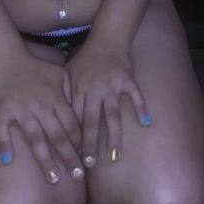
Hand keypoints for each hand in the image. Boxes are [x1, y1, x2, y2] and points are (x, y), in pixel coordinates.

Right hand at [0, 52, 84, 184]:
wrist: (8, 57)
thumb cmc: (36, 66)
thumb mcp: (59, 73)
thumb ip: (71, 89)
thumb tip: (82, 106)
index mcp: (56, 99)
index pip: (71, 124)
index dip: (79, 143)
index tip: (86, 160)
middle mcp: (41, 107)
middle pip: (57, 136)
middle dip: (68, 157)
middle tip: (77, 177)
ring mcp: (21, 111)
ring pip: (35, 138)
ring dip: (44, 159)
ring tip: (53, 178)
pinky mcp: (3, 111)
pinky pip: (3, 129)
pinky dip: (4, 143)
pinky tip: (7, 161)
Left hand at [66, 40, 150, 166]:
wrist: (106, 40)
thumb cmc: (86, 59)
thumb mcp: (69, 74)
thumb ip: (65, 94)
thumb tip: (56, 118)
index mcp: (79, 90)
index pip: (74, 118)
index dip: (73, 138)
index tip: (72, 156)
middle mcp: (94, 90)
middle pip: (92, 121)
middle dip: (90, 143)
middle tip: (89, 164)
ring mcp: (112, 86)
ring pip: (113, 114)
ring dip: (114, 136)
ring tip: (115, 157)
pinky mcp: (127, 80)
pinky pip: (135, 95)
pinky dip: (141, 107)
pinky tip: (146, 123)